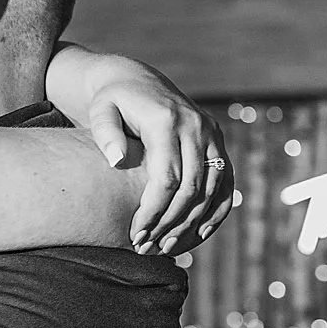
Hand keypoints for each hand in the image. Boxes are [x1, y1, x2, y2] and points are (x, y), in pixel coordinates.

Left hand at [47, 44, 233, 255]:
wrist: (137, 80)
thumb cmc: (112, 101)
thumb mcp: (100, 110)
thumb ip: (105, 133)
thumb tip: (117, 160)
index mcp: (167, 120)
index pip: (167, 178)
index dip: (153, 211)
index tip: (136, 234)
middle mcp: (196, 126)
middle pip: (192, 188)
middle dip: (170, 223)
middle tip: (148, 247)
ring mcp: (211, 132)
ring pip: (212, 188)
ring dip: (192, 222)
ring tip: (167, 247)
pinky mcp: (217, 140)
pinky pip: (226, 181)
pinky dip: (217, 210)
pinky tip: (200, 234)